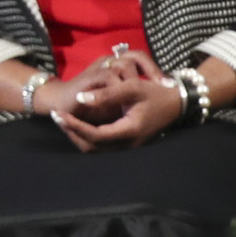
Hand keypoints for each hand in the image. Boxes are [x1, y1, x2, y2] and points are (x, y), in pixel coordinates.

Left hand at [57, 65, 183, 149]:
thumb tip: (80, 98)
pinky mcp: (128, 142)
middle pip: (91, 146)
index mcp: (129, 131)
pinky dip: (87, 136)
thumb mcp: (132, 87)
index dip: (74, 126)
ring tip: (64, 119)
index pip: (94, 135)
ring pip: (95, 148)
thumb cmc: (157, 92)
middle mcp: (129, 143)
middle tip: (57, 116)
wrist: (178, 101)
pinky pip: (102, 145)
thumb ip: (106, 94)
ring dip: (78, 135)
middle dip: (72, 132)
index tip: (58, 114)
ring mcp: (129, 145)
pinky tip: (78, 123)